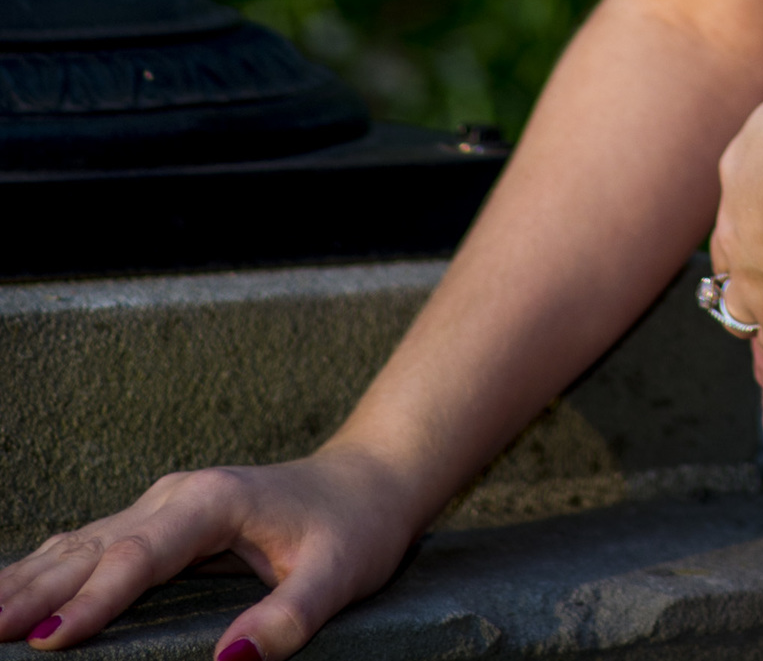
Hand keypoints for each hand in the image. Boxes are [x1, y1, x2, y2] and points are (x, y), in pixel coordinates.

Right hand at [0, 447, 417, 658]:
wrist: (366, 481)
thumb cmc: (353, 529)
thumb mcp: (340, 575)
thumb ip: (291, 618)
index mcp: (213, 502)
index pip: (141, 555)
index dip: (94, 600)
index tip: (49, 641)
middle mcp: (175, 497)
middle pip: (92, 547)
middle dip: (33, 591)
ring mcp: (159, 507)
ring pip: (77, 545)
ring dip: (25, 580)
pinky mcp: (154, 524)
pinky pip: (87, 548)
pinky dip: (44, 572)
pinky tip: (11, 594)